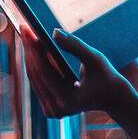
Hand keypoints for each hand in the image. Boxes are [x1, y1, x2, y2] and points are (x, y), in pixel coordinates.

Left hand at [19, 26, 136, 120]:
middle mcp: (56, 109)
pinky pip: (38, 81)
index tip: (26, 30)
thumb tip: (53, 32)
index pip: (44, 71)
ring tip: (26, 34)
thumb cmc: (107, 77)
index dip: (33, 49)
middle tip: (23, 28)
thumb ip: (75, 46)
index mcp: (68, 100)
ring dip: (30, 55)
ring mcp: (52, 110)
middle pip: (36, 73)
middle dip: (29, 49)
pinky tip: (33, 47)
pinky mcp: (49, 107)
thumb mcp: (95, 59)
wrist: (113, 98)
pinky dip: (36, 63)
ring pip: (34, 77)